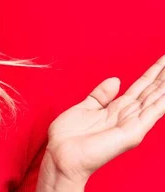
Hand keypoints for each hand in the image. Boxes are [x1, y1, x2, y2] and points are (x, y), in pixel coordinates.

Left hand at [44, 55, 164, 183]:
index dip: (152, 73)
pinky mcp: (132, 133)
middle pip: (151, 91)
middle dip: (163, 76)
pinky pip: (151, 113)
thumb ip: (101, 94)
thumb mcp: (85, 107)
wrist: (61, 155)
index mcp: (117, 108)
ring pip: (155, 99)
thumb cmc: (69, 136)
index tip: (163, 60)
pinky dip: (162, 102)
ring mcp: (132, 124)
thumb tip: (116, 80)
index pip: (141, 87)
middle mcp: (128, 115)